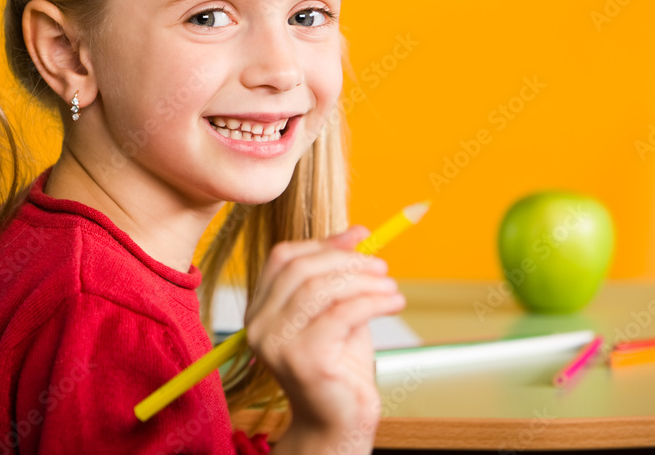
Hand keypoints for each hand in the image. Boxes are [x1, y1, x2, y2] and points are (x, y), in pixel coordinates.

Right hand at [243, 226, 405, 448]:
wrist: (339, 421)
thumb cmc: (339, 366)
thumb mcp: (336, 311)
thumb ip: (338, 276)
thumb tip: (356, 233)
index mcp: (260, 309)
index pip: (282, 258)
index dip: (324, 243)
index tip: (361, 236)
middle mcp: (260, 325)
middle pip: (301, 268)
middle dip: (347, 260)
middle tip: (381, 266)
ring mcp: (277, 343)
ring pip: (321, 289)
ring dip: (364, 281)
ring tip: (391, 287)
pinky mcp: (304, 359)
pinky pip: (342, 314)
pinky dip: (373, 302)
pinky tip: (393, 302)